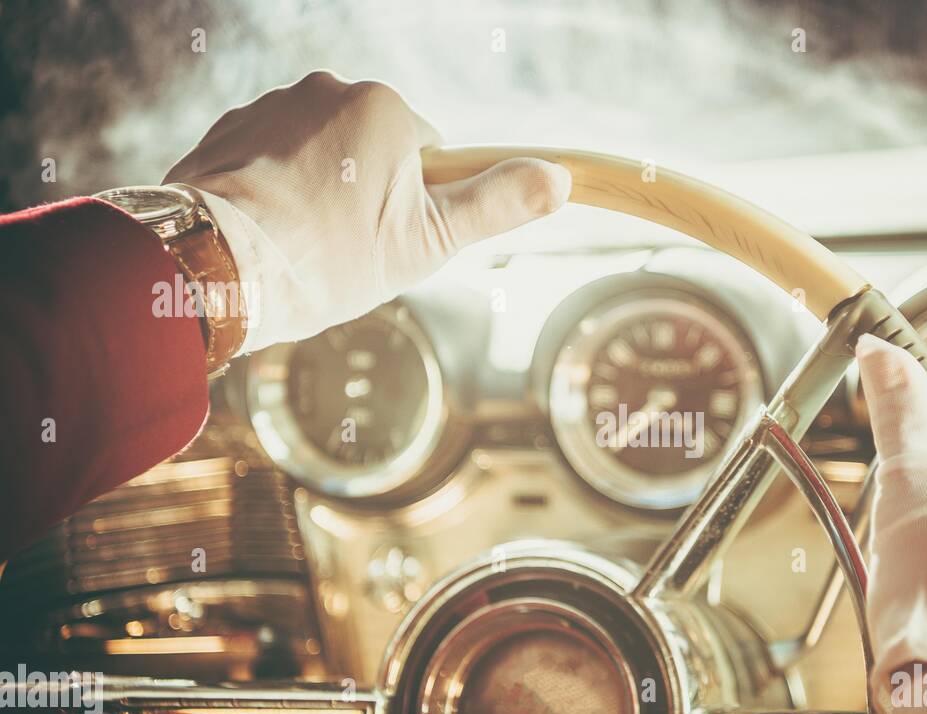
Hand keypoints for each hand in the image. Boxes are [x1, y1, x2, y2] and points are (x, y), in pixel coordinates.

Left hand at [165, 71, 570, 352]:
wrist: (220, 266)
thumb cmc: (331, 257)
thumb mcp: (430, 240)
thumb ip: (497, 204)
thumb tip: (562, 178)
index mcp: (384, 106)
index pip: (428, 154)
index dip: (417, 206)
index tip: (389, 241)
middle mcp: (326, 89)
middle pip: (372, 152)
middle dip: (366, 197)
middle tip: (346, 251)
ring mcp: (269, 106)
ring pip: (319, 158)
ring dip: (319, 196)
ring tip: (303, 248)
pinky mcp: (226, 133)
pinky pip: (269, 162)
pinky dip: (274, 195)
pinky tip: (269, 236)